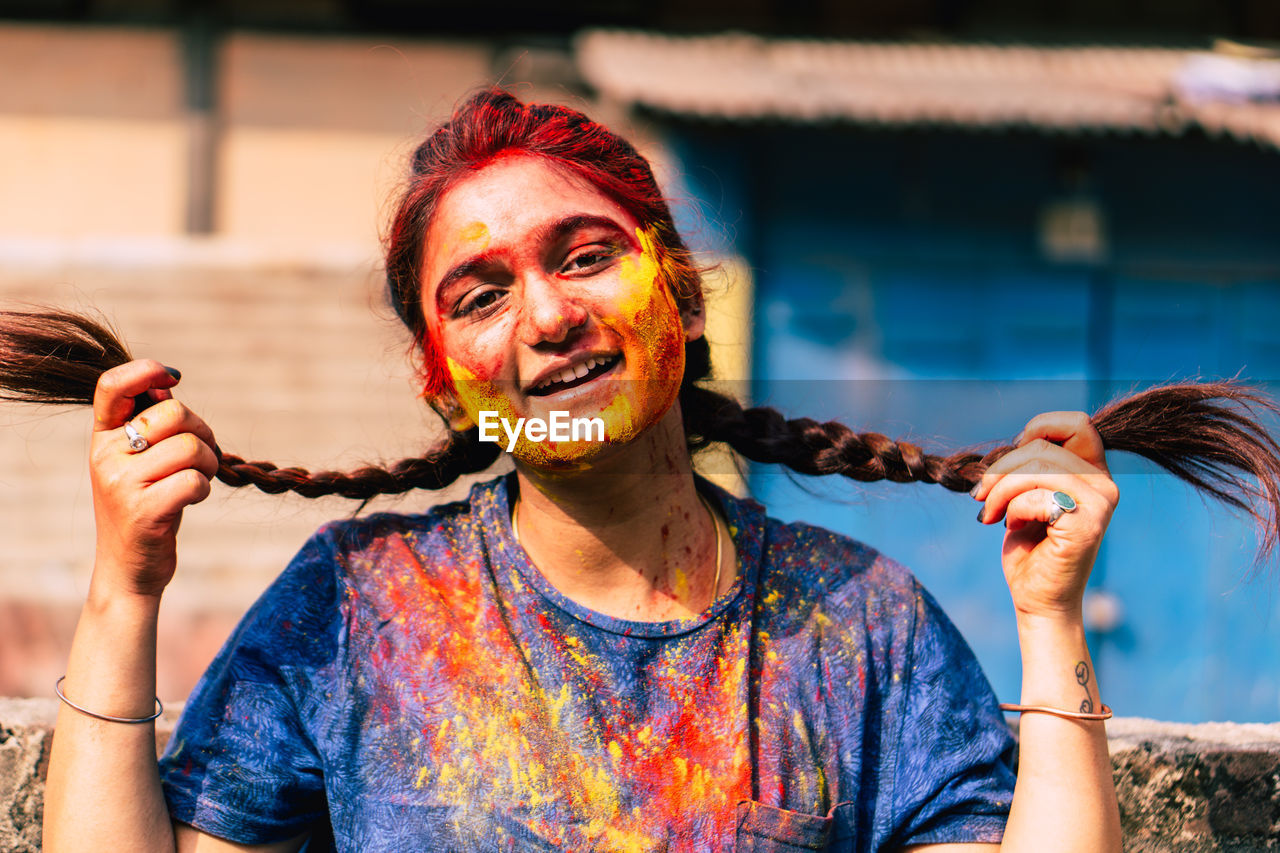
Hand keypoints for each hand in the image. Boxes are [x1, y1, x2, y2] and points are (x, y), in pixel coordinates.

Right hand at [89, 360, 218, 597]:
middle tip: (201, 455)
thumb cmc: (145, 506)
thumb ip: (150, 422)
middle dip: (202, 431)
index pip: (111, 385)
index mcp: (102, 437)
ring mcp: (121, 484)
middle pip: (174, 414)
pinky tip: (192, 499)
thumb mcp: (138, 461)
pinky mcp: (144, 511)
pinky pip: (194, 480)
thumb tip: (167, 380)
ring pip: (190, 447)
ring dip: (208, 463)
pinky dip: (204, 488)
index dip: (145, 370)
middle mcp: (105, 456)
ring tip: (197, 479)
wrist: (128, 568)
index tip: (173, 378)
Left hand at [970, 411, 1119, 620]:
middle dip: (1001, 470)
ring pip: (1036, 469)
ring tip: (991, 512)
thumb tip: (1019, 439)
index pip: (1076, 423)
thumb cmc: (1029, 546)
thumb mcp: (1028, 493)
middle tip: (981, 496)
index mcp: (1093, 472)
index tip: (1010, 457)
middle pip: (1042, 448)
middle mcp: (1104, 484)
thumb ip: (1034, 464)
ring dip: (1000, 490)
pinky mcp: (1087, 524)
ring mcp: (1100, 503)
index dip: (1037, 428)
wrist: (1037, 597)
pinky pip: (1037, 497)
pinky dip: (1013, 509)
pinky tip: (1012, 526)